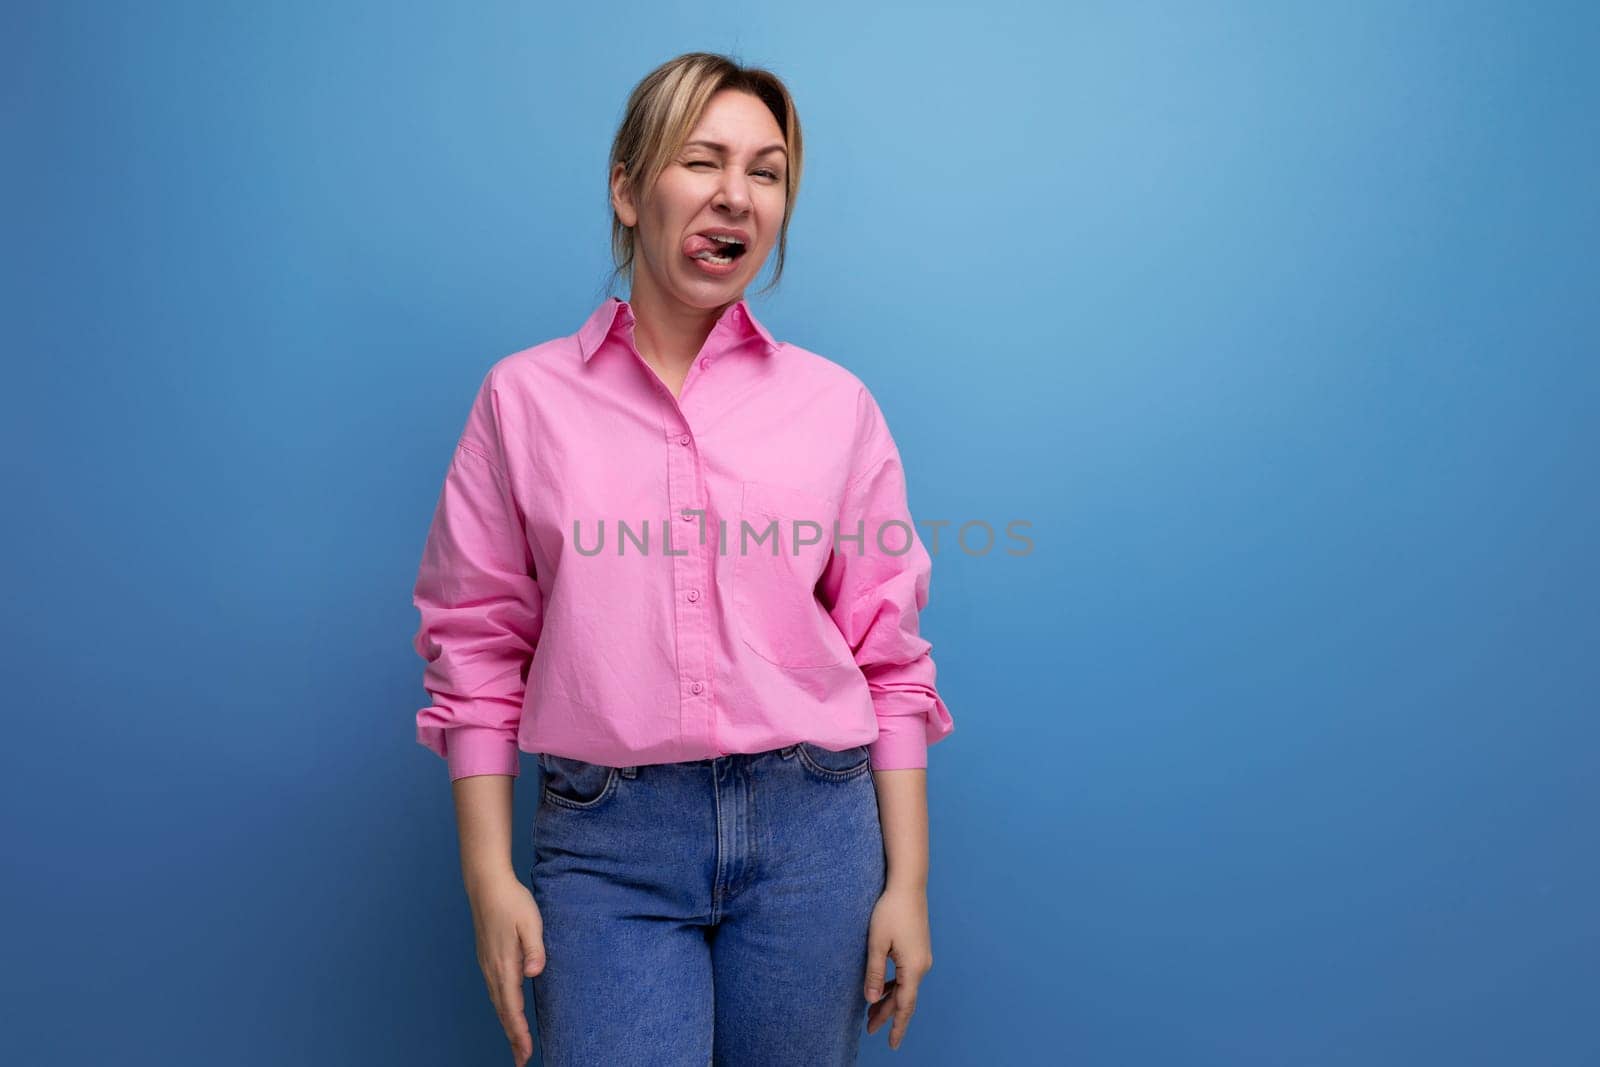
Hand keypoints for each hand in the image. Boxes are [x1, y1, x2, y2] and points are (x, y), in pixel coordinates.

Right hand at [465, 871, 545, 1065]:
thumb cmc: (512, 901)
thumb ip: (535, 948)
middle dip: (513, 1037)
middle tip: (521, 1060)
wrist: (486, 885)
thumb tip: (534, 973)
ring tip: (517, 1043)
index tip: (525, 1052)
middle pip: (503, 1011)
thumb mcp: (531, 921)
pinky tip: (508, 1012)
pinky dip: (502, 1008)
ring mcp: (487, 965)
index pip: (512, 1007)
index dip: (519, 1032)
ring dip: (507, 1025)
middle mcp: (492, 969)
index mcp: (504, 964)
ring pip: (497, 1003)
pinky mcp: (487, 959)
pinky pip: (495, 992)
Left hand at [863, 883, 932, 1050]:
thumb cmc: (890, 911)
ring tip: (871, 1013)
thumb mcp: (876, 943)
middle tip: (869, 1029)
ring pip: (906, 987)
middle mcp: (922, 965)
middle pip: (905, 999)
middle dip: (888, 1015)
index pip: (905, 1005)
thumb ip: (874, 973)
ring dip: (890, 1000)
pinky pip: (907, 975)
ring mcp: (922, 957)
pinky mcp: (918, 949)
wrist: (908, 885)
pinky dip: (895, 986)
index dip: (897, 1026)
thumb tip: (872, 1000)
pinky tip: (883, 988)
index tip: (892, 1044)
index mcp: (913, 968)